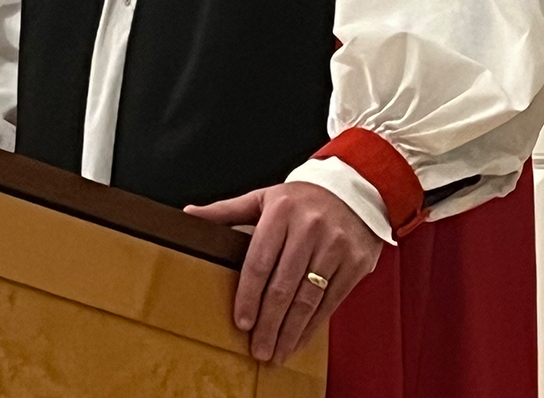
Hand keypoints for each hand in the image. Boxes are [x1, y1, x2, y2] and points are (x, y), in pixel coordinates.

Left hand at [184, 182, 383, 363]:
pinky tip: (299, 340)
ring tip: (276, 353)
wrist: (354, 189)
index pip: (259, 262)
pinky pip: (330, 301)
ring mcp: (335, 247)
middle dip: (269, 324)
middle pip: (284, 286)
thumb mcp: (263, 198)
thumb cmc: (301, 199)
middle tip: (257, 350)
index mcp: (281, 212)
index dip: (249, 296)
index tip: (242, 322)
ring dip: (290, 332)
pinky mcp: (355, 263)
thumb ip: (226, 211)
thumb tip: (188, 215)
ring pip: (308, 299)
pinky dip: (313, 325)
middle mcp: (310, 229)